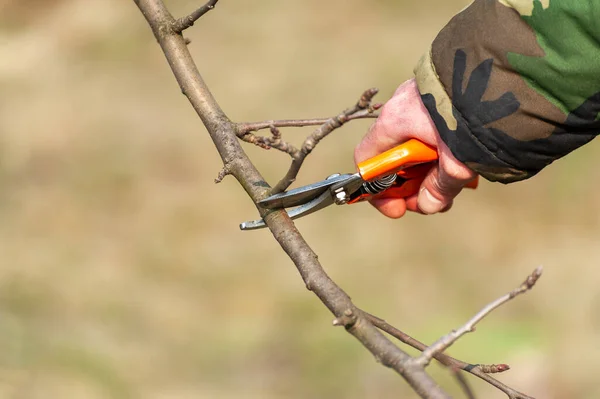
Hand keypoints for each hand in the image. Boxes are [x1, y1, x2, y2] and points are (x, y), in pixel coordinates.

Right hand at [354, 78, 475, 217]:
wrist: (508, 72)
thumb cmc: (475, 116)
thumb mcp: (457, 161)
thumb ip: (439, 187)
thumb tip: (427, 205)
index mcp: (394, 121)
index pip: (367, 159)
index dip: (376, 188)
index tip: (397, 206)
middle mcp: (402, 106)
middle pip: (395, 156)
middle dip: (411, 185)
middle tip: (432, 200)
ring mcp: (423, 98)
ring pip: (418, 144)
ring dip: (431, 170)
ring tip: (457, 185)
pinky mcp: (445, 94)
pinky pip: (435, 129)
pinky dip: (445, 149)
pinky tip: (467, 161)